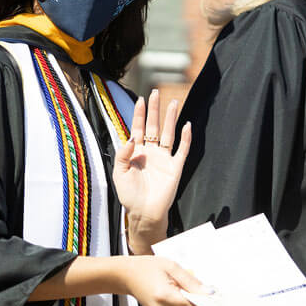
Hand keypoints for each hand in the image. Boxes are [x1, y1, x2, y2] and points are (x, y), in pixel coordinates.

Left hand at [113, 89, 191, 252]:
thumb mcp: (119, 174)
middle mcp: (151, 152)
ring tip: (173, 102)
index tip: (140, 99)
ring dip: (171, 118)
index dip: (138, 114)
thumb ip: (123, 154)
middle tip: (155, 92)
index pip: (137, 128)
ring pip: (168, 134)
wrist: (144, 213)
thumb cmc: (129, 195)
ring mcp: (164, 159)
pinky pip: (182, 150)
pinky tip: (187, 125)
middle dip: (154, 110)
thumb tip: (131, 137)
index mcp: (136, 152)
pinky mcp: (175, 168)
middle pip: (153, 126)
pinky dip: (185, 138)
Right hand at [120, 255, 204, 305]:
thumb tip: (207, 292)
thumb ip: (190, 281)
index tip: (203, 290)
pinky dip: (174, 301)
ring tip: (168, 285)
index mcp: (164, 295)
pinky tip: (164, 292)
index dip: (199, 297)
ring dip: (180, 297)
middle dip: (188, 294)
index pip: (192, 304)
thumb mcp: (170, 266)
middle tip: (177, 281)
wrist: (126, 275)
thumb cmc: (145, 267)